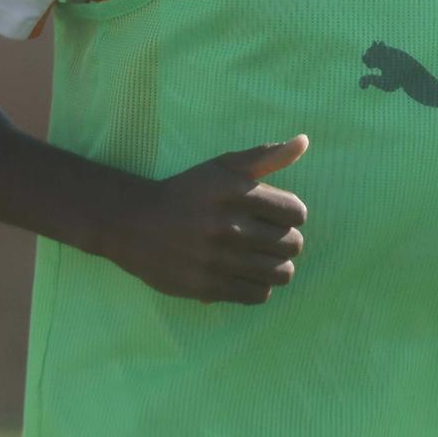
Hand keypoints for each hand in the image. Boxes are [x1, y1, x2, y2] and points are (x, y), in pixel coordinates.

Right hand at [100, 135, 308, 304]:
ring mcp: (217, 259)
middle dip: (286, 242)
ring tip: (262, 259)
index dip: (292, 215)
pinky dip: (258, 287)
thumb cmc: (187, 192)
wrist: (133, 224)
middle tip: (268, 239)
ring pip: (281, 273)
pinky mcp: (207, 287)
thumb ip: (266, 156)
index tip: (275, 216)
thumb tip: (304, 141)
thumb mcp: (223, 166)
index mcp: (236, 193)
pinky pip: (258, 295)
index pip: (296, 212)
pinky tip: (245, 275)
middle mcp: (228, 226)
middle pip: (293, 245)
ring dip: (277, 267)